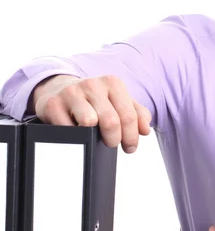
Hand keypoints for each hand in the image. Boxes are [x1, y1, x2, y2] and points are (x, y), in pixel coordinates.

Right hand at [32, 74, 150, 152]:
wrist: (59, 89)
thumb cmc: (95, 101)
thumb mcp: (118, 102)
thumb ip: (137, 114)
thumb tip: (145, 130)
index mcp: (113, 83)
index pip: (129, 116)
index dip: (131, 137)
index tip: (130, 147)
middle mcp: (92, 84)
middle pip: (111, 121)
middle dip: (115, 140)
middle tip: (112, 145)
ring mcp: (71, 92)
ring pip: (89, 122)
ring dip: (94, 137)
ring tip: (95, 139)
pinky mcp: (53, 103)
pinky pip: (67, 128)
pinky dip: (74, 137)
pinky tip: (76, 134)